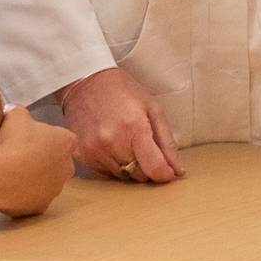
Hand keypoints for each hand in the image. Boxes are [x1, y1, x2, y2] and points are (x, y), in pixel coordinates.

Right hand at [0, 107, 76, 217]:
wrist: (2, 175)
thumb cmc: (12, 142)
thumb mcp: (15, 115)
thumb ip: (19, 111)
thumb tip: (14, 110)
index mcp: (67, 142)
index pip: (63, 139)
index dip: (46, 138)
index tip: (29, 139)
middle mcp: (67, 167)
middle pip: (57, 162)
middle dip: (43, 160)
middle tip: (21, 156)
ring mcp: (56, 189)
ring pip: (46, 183)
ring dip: (32, 178)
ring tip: (10, 172)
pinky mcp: (42, 206)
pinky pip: (33, 200)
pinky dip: (23, 196)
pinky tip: (8, 188)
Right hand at [60, 65, 182, 184]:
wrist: (86, 82)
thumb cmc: (123, 92)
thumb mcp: (153, 108)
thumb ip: (167, 142)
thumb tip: (177, 171)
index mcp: (134, 127)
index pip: (154, 167)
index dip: (165, 174)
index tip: (168, 172)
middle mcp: (112, 142)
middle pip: (139, 175)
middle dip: (147, 167)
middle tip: (143, 147)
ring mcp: (94, 150)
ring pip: (122, 177)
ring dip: (129, 167)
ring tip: (125, 142)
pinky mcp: (82, 156)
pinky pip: (105, 174)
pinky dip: (113, 165)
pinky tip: (112, 146)